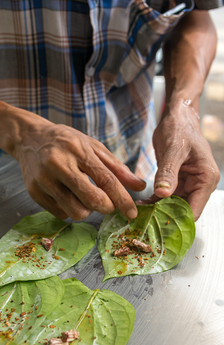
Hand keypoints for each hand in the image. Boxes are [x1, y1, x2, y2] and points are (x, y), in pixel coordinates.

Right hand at [14, 116, 145, 220]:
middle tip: (109, 205)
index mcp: (77, 150)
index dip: (122, 199)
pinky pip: (61, 214)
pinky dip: (70, 209)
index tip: (132, 213)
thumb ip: (116, 168)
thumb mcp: (93, 147)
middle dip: (106, 207)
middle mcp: (58, 165)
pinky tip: (68, 196)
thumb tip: (140, 187)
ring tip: (84, 196)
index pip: (105, 179)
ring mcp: (44, 180)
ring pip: (75, 212)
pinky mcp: (34, 193)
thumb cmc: (66, 142)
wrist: (29, 138)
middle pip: (91, 199)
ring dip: (87, 210)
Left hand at [150, 100, 219, 220]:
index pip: (194, 209)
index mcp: (206, 178)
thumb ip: (168, 173)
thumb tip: (163, 194)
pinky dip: (154, 202)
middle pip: (184, 211)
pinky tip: (140, 205)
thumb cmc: (180, 128)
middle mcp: (200, 184)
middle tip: (144, 224)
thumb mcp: (173, 150)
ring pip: (173, 206)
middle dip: (165, 218)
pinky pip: (166, 197)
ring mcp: (188, 184)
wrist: (176, 117)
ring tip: (139, 216)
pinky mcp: (176, 181)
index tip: (159, 227)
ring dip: (158, 211)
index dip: (178, 221)